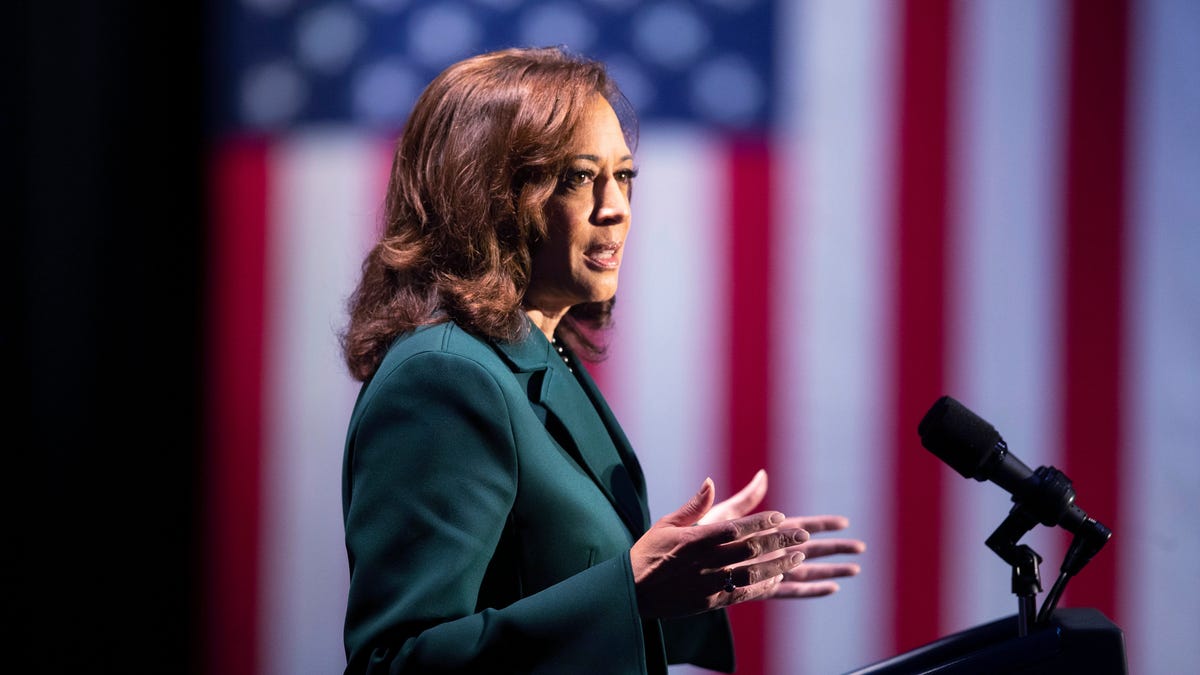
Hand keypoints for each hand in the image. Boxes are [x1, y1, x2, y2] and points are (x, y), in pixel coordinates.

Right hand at [629, 478, 808, 618]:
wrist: (631, 591)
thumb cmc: (649, 552)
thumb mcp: (666, 523)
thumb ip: (695, 505)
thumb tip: (711, 481)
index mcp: (694, 539)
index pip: (735, 528)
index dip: (761, 522)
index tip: (781, 516)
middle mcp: (704, 561)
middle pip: (750, 550)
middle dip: (780, 541)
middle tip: (803, 536)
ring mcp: (709, 584)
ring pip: (752, 574)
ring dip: (778, 565)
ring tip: (798, 557)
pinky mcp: (710, 602)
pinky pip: (743, 595)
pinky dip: (763, 586)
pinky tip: (778, 578)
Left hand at [699, 470, 865, 598]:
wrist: (671, 570)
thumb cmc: (691, 539)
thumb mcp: (719, 515)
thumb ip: (743, 500)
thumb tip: (764, 475)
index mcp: (762, 532)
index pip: (799, 525)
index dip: (822, 524)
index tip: (844, 521)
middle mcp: (768, 552)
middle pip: (810, 549)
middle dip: (835, 548)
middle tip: (861, 548)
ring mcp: (765, 572)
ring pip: (805, 572)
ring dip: (830, 571)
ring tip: (856, 570)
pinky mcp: (758, 589)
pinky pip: (789, 592)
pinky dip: (810, 591)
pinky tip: (831, 589)